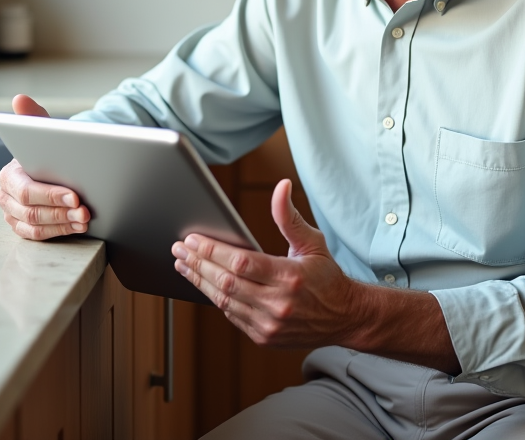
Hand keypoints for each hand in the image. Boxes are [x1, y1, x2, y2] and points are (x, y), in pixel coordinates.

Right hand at [0, 94, 88, 239]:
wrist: (52, 166)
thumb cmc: (47, 151)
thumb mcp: (43, 133)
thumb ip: (33, 118)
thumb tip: (20, 99)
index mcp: (8, 175)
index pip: (28, 190)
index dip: (52, 195)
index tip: (76, 195)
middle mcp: (6, 197)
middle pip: (32, 211)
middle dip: (61, 211)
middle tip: (85, 211)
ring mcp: (13, 214)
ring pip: (36, 225)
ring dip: (63, 224)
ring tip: (85, 219)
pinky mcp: (22, 227)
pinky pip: (38, 235)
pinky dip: (59, 232)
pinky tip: (77, 227)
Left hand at [172, 179, 362, 347]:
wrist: (345, 317)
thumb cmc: (327, 277)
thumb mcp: (312, 242)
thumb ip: (289, 216)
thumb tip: (281, 187)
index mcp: (290, 277)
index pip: (240, 262)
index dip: (212, 250)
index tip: (192, 239)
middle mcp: (278, 304)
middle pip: (225, 282)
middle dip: (197, 263)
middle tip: (179, 248)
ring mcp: (269, 324)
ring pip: (223, 301)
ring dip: (199, 281)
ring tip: (183, 265)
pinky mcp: (263, 337)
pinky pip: (231, 316)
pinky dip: (214, 298)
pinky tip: (203, 283)